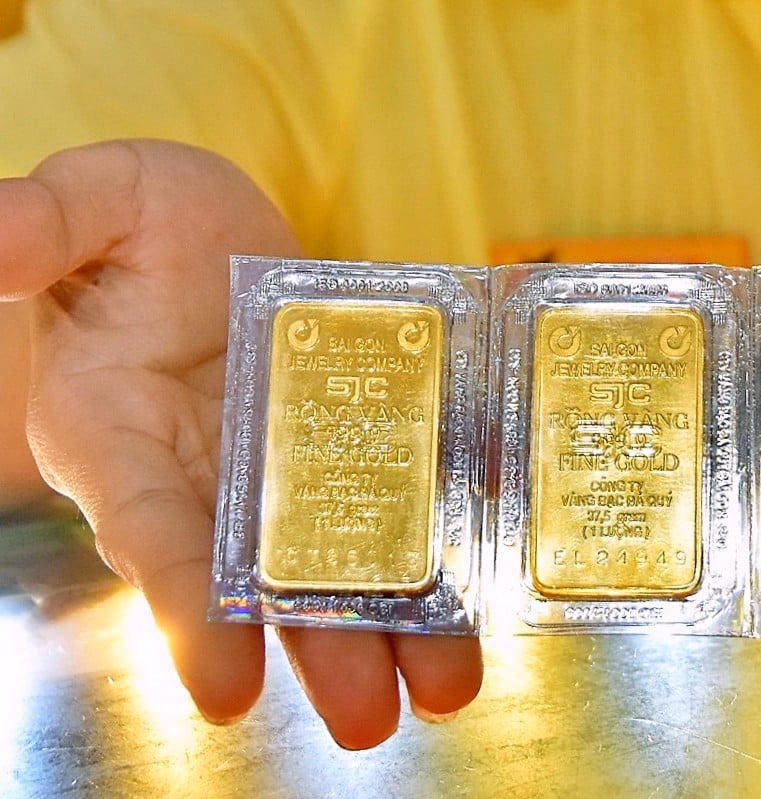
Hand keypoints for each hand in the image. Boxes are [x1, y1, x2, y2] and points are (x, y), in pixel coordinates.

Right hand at [0, 140, 481, 745]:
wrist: (219, 230)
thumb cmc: (142, 222)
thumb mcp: (94, 202)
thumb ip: (44, 224)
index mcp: (122, 436)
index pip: (152, 531)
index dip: (184, 607)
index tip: (225, 690)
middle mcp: (208, 474)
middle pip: (259, 576)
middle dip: (315, 647)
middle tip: (369, 720)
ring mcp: (287, 466)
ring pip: (336, 560)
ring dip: (389, 628)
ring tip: (445, 690)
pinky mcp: (353, 443)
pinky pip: (395, 500)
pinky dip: (435, 547)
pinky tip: (477, 595)